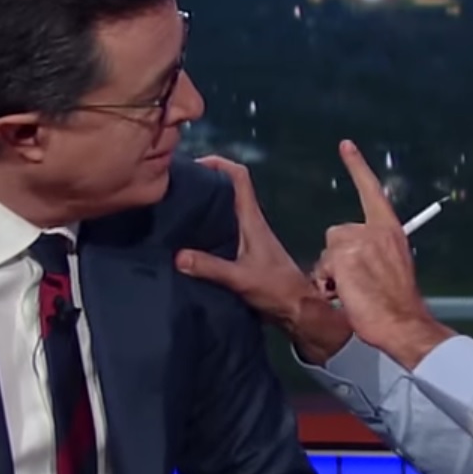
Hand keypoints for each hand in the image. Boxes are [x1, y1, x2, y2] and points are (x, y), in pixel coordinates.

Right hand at [175, 156, 350, 361]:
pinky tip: (187, 239)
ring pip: (224, 211)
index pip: (240, 177)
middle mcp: (250, 222)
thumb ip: (211, 267)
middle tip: (175, 187)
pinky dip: (206, 228)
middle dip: (204, 182)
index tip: (194, 164)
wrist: (297, 310)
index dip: (219, 163)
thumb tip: (178, 256)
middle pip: (228, 190)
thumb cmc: (276, 288)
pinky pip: (222, 231)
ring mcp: (248, 237)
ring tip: (175, 209)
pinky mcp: (244, 253)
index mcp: (252, 219)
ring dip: (204, 206)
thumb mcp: (240, 278)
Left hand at [318, 140, 455, 368]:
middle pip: (338, 232)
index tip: (345, 145)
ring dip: (332, 273)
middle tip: (355, 284)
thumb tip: (358, 259)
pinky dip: (328, 283)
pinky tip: (344, 295)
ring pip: (328, 252)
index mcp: (390, 230)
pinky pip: (323, 268)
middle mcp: (376, 230)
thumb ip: (375, 253)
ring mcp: (360, 242)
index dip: (357, 167)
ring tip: (352, 292)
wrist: (402, 322)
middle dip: (338, 258)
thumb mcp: (393, 267)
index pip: (372, 190)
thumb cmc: (398, 303)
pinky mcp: (344, 256)